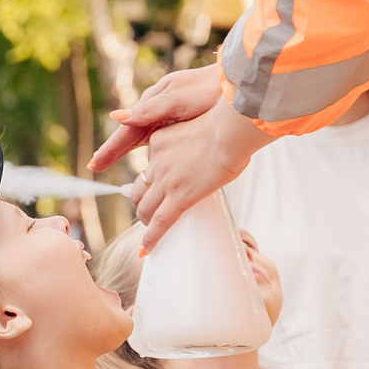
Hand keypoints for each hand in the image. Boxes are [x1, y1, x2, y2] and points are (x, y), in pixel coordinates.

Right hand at [90, 65, 223, 174]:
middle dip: (112, 150)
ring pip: (141, 136)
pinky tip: (146, 157)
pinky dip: (146, 147)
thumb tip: (117, 118)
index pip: (125, 130)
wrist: (235, 84)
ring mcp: (167, 113)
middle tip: (95, 167)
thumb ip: (149, 110)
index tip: (94, 164)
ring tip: (110, 163)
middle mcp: (156, 108)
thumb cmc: (208, 89)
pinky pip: (156, 136)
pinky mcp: (180, 119)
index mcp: (152, 102)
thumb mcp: (177, 99)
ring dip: (125, 149)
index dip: (110, 149)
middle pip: (129, 134)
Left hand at [121, 96, 274, 249]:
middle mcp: (157, 160)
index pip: (149, 164)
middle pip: (139, 188)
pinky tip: (147, 248)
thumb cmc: (223, 124)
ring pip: (146, 207)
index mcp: (159, 141)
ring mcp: (167, 179)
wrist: (230, 130)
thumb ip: (186, 136)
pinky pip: (160, 221)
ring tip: (150, 229)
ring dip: (146, 220)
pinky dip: (151, 237)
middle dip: (142, 202)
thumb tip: (197, 147)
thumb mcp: (193, 120)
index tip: (155, 187)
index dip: (151, 179)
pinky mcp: (180, 195)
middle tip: (148, 212)